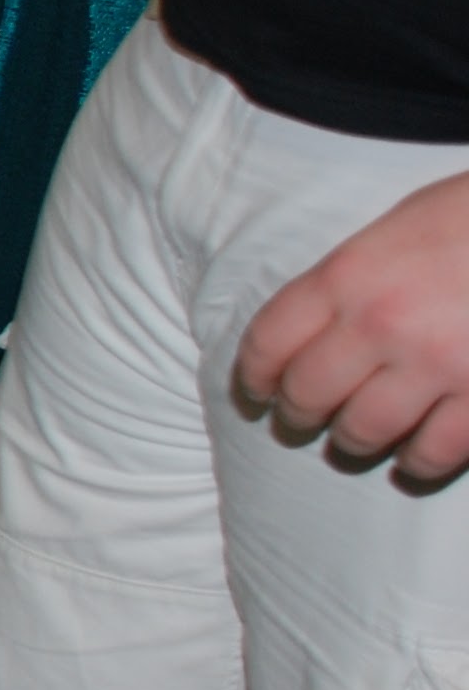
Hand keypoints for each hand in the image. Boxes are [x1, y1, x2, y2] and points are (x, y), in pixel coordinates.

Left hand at [235, 171, 468, 481]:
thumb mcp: (402, 226)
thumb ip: (355, 277)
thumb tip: (322, 323)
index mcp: (350, 275)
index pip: (269, 341)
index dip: (255, 375)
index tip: (255, 392)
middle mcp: (381, 324)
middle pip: (307, 394)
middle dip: (298, 414)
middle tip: (301, 421)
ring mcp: (435, 364)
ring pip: (363, 431)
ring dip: (353, 442)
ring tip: (355, 442)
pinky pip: (435, 452)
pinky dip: (419, 463)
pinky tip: (415, 461)